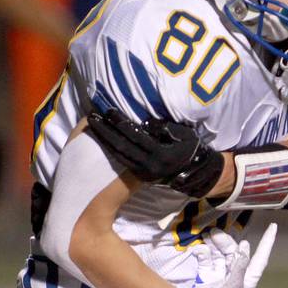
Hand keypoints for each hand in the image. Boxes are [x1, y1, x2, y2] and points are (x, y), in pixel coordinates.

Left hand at [84, 106, 222, 195]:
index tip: (108, 111)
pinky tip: (102, 138)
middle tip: (92, 117)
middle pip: (122, 146)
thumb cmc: (191, 148)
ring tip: (92, 126)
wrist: (195, 172)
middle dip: (105, 131)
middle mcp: (150, 166)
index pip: (136, 136)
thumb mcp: (185, 134)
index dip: (120, 123)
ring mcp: (144, 173)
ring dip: (104, 140)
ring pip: (118, 155)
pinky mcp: (140, 175)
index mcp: (161, 155)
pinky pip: (121, 160)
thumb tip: (147, 123)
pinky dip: (110, 148)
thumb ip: (167, 128)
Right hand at [189, 224, 276, 287]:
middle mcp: (236, 276)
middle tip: (215, 233)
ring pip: (220, 254)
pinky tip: (200, 249)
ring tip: (207, 236)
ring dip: (214, 244)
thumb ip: (240, 263)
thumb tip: (244, 246)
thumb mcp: (235, 284)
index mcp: (249, 279)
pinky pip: (207, 261)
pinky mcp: (207, 277)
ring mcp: (221, 276)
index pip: (261, 257)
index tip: (273, 226)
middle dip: (226, 242)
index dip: (267, 242)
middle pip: (235, 252)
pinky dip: (203, 254)